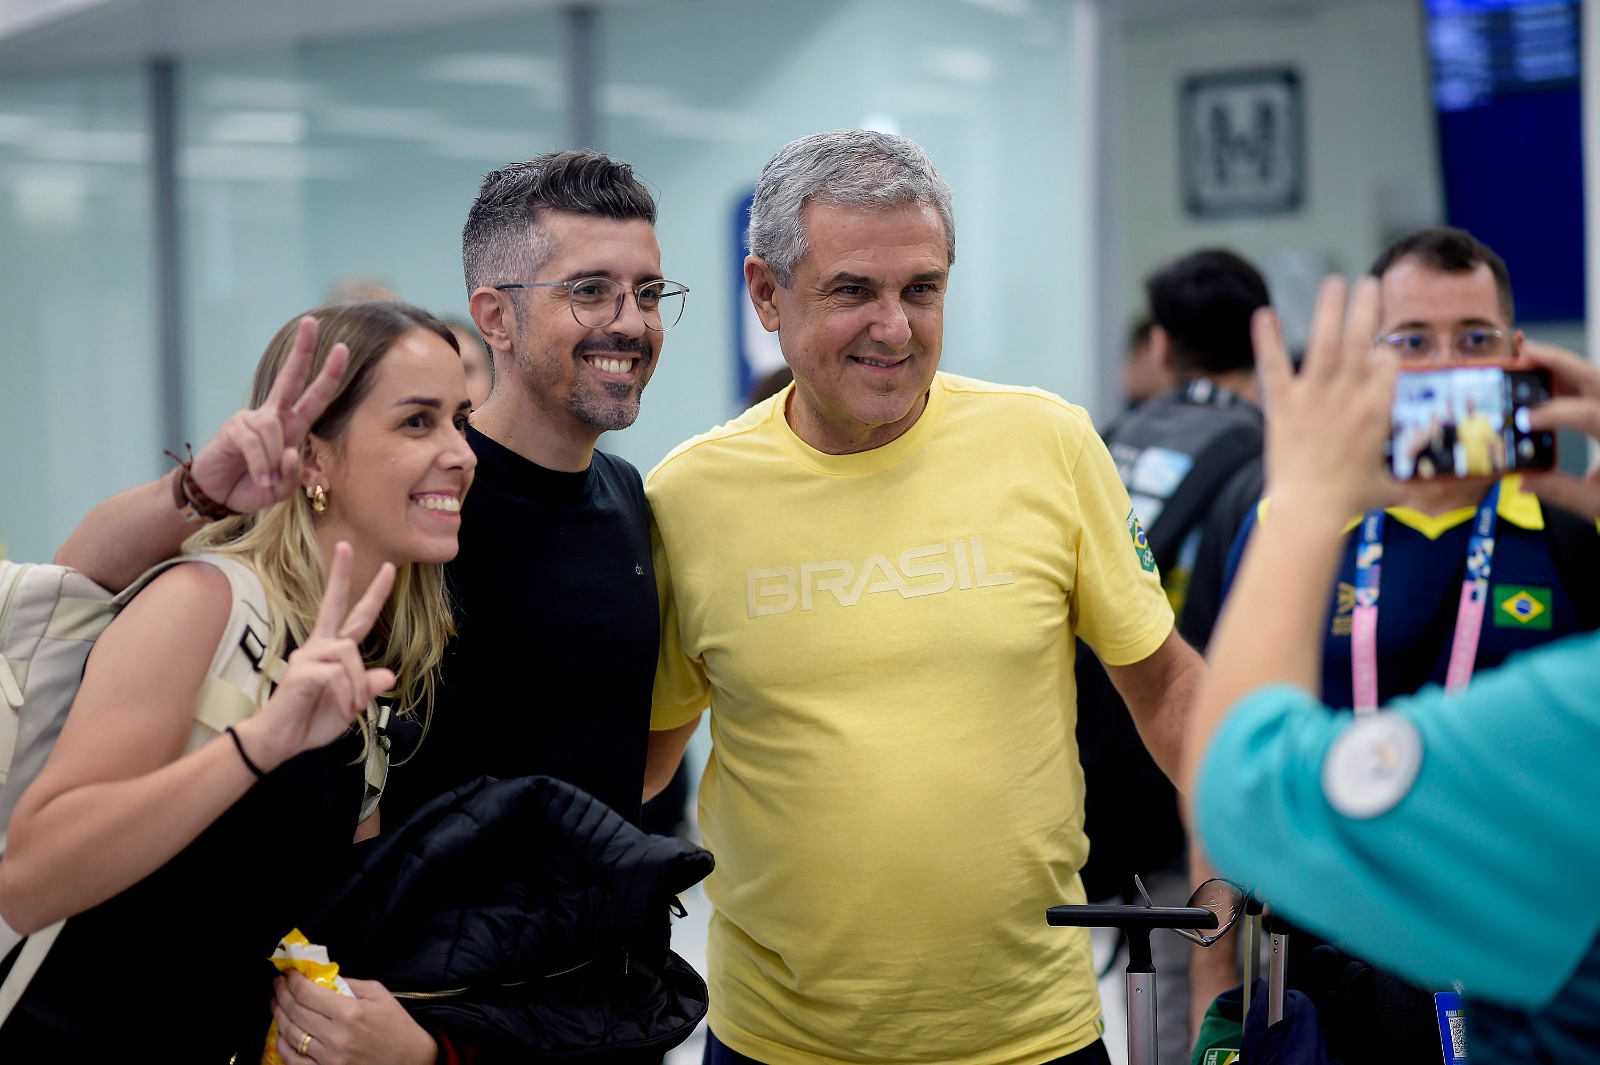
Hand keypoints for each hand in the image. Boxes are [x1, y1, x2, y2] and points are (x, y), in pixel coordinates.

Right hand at [189, 317, 347, 512]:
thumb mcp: (281, 488)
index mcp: (292, 427)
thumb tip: (289, 451)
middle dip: (303, 351)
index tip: (342, 349)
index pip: (314, 396)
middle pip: (290, 378)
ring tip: (263, 480)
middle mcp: (273, 417)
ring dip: (273, 464)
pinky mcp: (233, 429)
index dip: (329, 374)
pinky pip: (256, 444)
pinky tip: (257, 477)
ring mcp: (251, 420)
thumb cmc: (252, 486)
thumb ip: (292, 473)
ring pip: (274, 432)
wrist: (217, 495)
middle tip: (312, 321)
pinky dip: (260, 465)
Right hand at [240, 543, 395, 769]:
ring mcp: (308, 656)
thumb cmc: (312, 720)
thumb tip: (389, 675)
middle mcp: (319, 647)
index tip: (389, 568)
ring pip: (349, 653)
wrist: (281, 741)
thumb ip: (366, 688)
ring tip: (352, 707)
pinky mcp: (302, 671)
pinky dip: (347, 695)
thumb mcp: (350, 705)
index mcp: (332, 651)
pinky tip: (343, 709)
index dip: (373, 594)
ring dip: (357, 684)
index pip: (355, 617)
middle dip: (340, 574)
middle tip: (345, 545)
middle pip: (334, 605)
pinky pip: (337, 675)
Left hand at [271, 972, 436, 1064]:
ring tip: (276, 1003)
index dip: (292, 981)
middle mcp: (336, 1036)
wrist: (409, 1060)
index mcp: (350, 1012)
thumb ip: (348, 983)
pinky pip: (293, 1060)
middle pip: (295, 1010)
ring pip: (290, 1033)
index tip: (288, 973)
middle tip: (279, 984)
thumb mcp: (378, 994)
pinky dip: (282, 1044)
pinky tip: (281, 1032)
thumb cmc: (396, 1025)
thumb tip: (321, 977)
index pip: (307, 993)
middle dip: (282, 993)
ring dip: (279, 1014)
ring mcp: (328, 1058)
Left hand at [1254, 275, 1398, 518]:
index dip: (1385, 352)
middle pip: (1361, 341)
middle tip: (1370, 283)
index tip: (1381, 345)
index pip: (1387, 364)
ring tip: (1334, 281)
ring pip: (1324, 343)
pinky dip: (1268, 340)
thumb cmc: (1348, 502)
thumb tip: (1412, 494)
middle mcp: (1348, 395)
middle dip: (1366, 309)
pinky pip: (1274, 366)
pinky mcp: (1282, 405)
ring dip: (1329, 310)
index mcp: (1378, 410)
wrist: (1309, 509)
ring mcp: (1314, 397)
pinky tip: (1264, 314)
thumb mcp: (1384, 489)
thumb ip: (1398, 482)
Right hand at [1519, 340, 1599, 518]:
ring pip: (1594, 379)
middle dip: (1558, 362)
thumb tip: (1524, 481)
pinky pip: (1593, 391)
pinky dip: (1569, 383)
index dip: (1554, 412)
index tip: (1525, 420)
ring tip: (1528, 361)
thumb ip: (1561, 491)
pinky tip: (1546, 385)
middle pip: (1595, 377)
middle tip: (1524, 354)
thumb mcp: (1598, 504)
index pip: (1589, 414)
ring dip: (1561, 367)